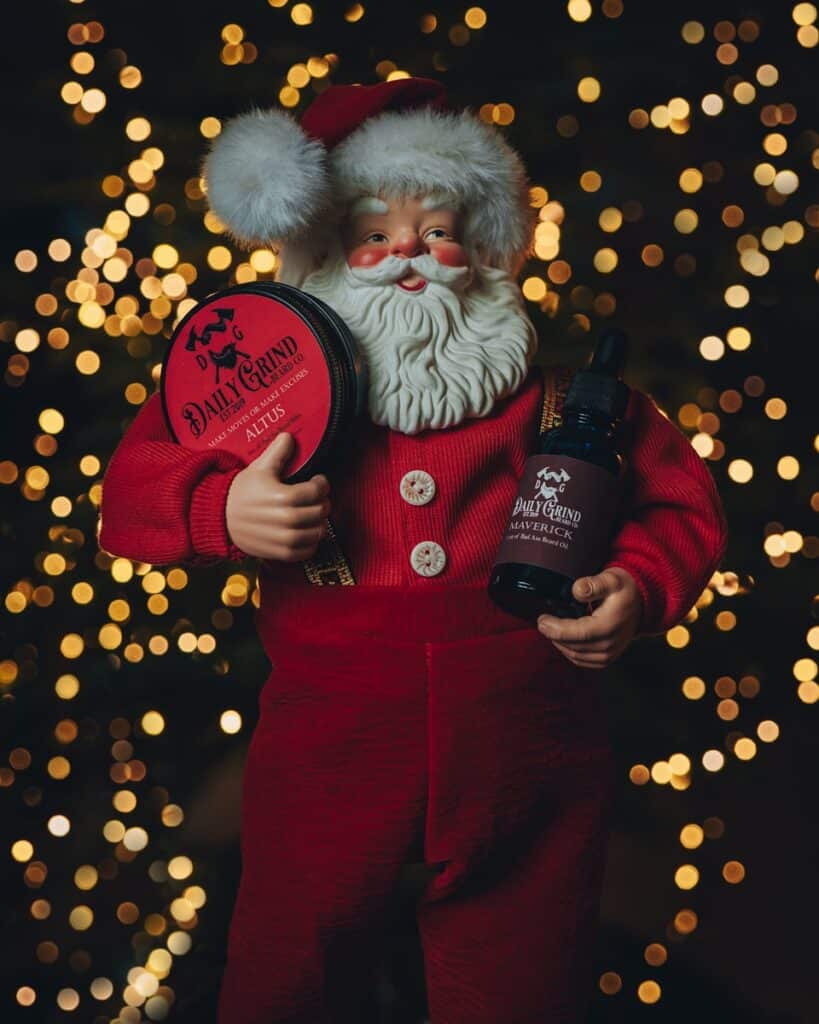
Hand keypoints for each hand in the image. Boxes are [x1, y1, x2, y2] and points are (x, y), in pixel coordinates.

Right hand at [225, 433, 330, 561]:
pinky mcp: (280, 553)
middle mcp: (286, 519)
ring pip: (317, 532)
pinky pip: (307, 552)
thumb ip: (278, 452)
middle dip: (322, 502)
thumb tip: (289, 436)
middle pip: (320, 511)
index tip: (319, 482)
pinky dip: (311, 543)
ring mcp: (283, 538)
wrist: (219, 517)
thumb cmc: (240, 492)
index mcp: (283, 496)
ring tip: (312, 515)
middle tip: (317, 498)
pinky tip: (305, 532)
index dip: (322, 484)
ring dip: (319, 523)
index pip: (317, 491)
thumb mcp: (259, 468)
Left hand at [536, 567, 642, 668]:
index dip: (555, 629)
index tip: (542, 620)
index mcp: (609, 626)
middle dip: (554, 635)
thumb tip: (576, 591)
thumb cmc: (624, 590)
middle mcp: (610, 644)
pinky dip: (570, 651)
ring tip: (551, 629)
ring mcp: (609, 654)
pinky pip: (582, 660)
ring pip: (576, 656)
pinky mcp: (607, 658)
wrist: (640, 603)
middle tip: (542, 622)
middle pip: (573, 646)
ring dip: (560, 644)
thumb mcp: (611, 579)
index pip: (577, 633)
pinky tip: (563, 639)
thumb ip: (593, 585)